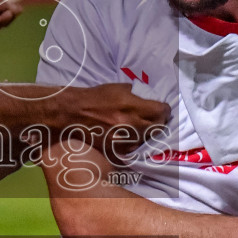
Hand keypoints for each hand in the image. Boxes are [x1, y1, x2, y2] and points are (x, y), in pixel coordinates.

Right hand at [46, 83, 168, 147]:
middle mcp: (131, 124)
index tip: (162, 109)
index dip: (164, 110)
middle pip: (158, 127)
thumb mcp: (119, 88)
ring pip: (147, 139)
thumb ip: (138, 94)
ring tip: (142, 127)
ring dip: (148, 133)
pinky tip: (131, 136)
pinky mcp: (116, 149)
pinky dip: (135, 142)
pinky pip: (134, 148)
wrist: (73, 113)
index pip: (161, 111)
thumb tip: (151, 98)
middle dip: (159, 122)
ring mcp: (124, 139)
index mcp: (132, 106)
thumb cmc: (96, 97)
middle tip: (156, 118)